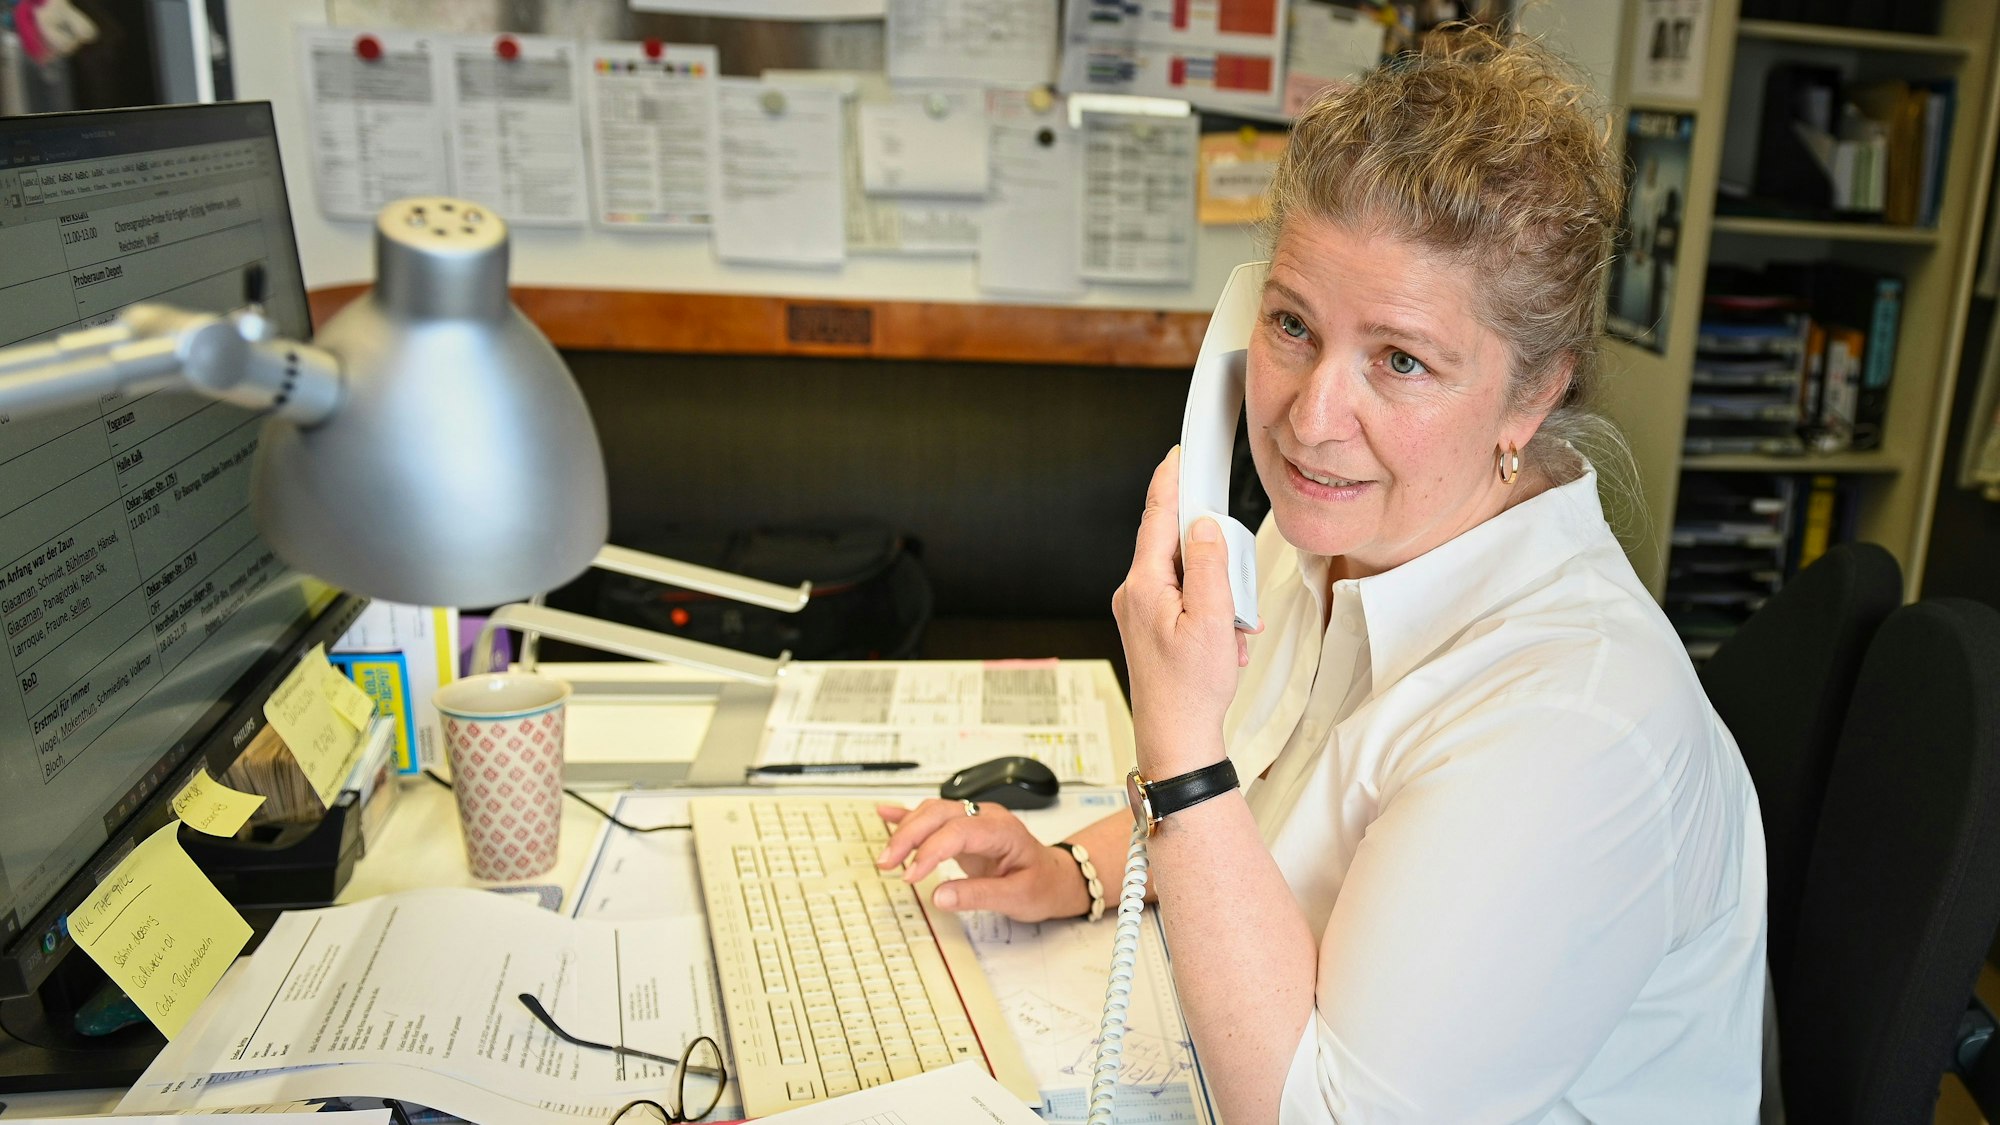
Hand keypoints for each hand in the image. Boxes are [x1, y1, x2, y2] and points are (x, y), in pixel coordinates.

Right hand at [874, 799, 1088, 921]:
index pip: (958, 831)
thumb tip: (939, 897)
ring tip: (887, 857)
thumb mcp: (1017, 898)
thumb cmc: (1041, 884)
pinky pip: (932, 815)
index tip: (911, 876)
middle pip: (939, 814)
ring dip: (905, 831)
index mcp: (1003, 831)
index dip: (930, 851)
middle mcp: (986, 817)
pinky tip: (885, 814)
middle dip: (908, 836)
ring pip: (932, 812)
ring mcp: (974, 818)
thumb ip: (978, 896)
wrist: (1054, 876)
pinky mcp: (963, 827)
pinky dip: (907, 816)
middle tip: (887, 864)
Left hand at [1113, 447, 1258, 775]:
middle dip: (1216, 563)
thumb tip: (1202, 525)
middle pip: (1178, 548)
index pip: (1156, 517)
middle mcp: (1136, 594)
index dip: (1170, 481)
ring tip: (1231, 634)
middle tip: (1235, 595)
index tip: (1178, 453)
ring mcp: (1142, 613)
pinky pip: (1189, 604)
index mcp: (1144, 585)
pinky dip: (1214, 618)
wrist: (1178, 740)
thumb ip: (1208, 564)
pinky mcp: (1153, 629)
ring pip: (1190, 579)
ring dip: (1221, 599)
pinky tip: (1225, 646)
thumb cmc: (1191, 690)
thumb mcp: (1211, 620)